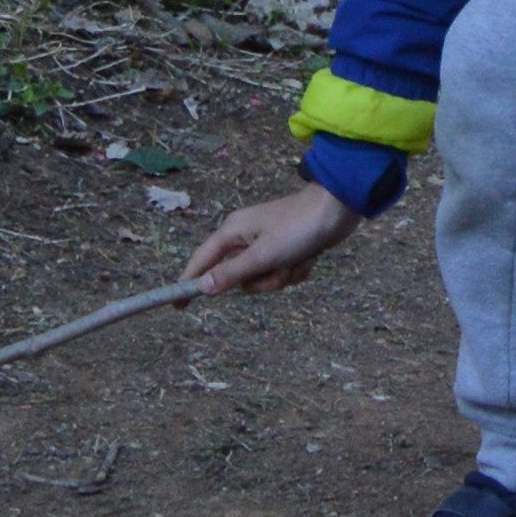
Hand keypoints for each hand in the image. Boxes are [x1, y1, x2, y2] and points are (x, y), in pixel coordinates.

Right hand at [182, 185, 359, 293]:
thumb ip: (232, 273)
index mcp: (233, 232)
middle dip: (262, 280)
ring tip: (298, 260)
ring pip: (263, 279)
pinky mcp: (284, 249)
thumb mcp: (264, 255)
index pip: (201, 261)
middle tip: (278, 268)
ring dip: (282, 276)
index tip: (178, 307)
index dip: (188, 283)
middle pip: (238, 278)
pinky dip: (295, 271)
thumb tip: (202, 288)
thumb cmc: (298, 228)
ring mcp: (265, 244)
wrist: (337, 209)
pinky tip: (308, 258)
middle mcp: (245, 237)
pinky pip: (281, 273)